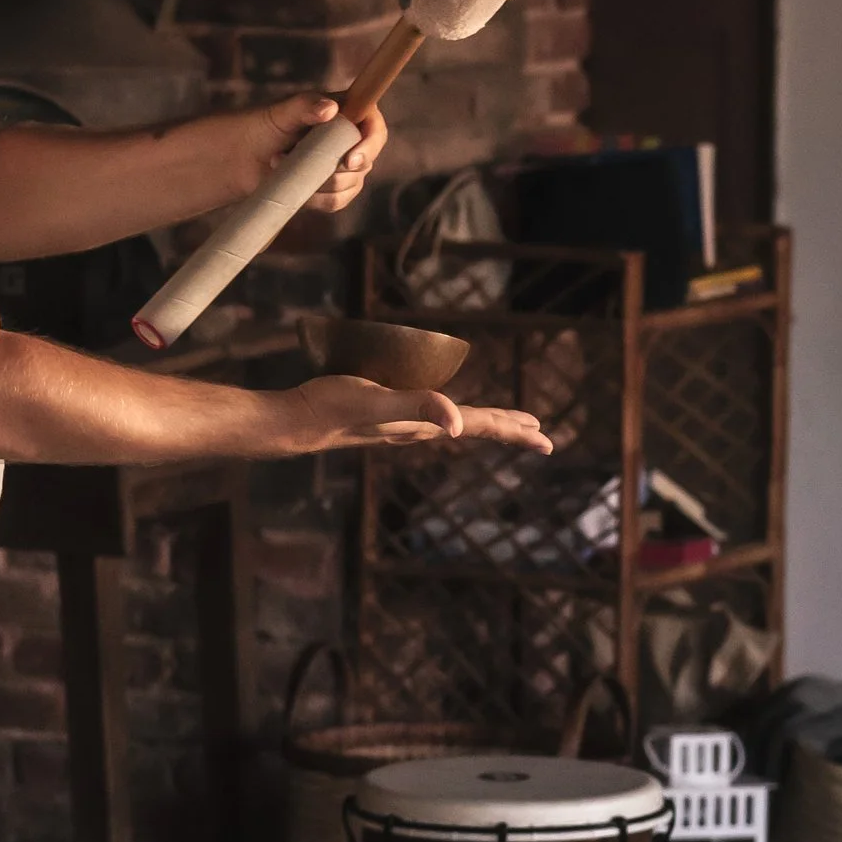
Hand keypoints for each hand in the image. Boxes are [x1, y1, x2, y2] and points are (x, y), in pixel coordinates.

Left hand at [236, 89, 388, 215]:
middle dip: (332, 168)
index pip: (376, 130)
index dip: (369, 146)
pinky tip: (295, 185)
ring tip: (282, 163)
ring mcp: (345, 168)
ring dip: (316, 182)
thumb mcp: (283, 113)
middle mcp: (353, 141)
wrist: (246, 156)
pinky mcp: (333, 190)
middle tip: (292, 154)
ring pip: (350, 186)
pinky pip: (336, 202)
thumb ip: (305, 106)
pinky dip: (314, 198)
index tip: (349, 160)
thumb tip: (331, 109)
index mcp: (350, 114)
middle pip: (364, 163)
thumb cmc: (266, 126)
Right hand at [278, 377, 554, 456]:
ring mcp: (402, 425)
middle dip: (509, 430)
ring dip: (483, 424)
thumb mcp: (379, 401)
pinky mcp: (385, 417)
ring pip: (456, 424)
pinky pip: (432, 417)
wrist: (296, 422)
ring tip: (504, 423)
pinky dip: (452, 415)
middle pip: (474, 428)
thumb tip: (458, 425)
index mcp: (425, 424)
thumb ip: (418, 407)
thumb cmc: (334, 407)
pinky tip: (444, 414)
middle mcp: (419, 428)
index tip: (546, 440)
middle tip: (541, 438)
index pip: (479, 426)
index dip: (513, 429)